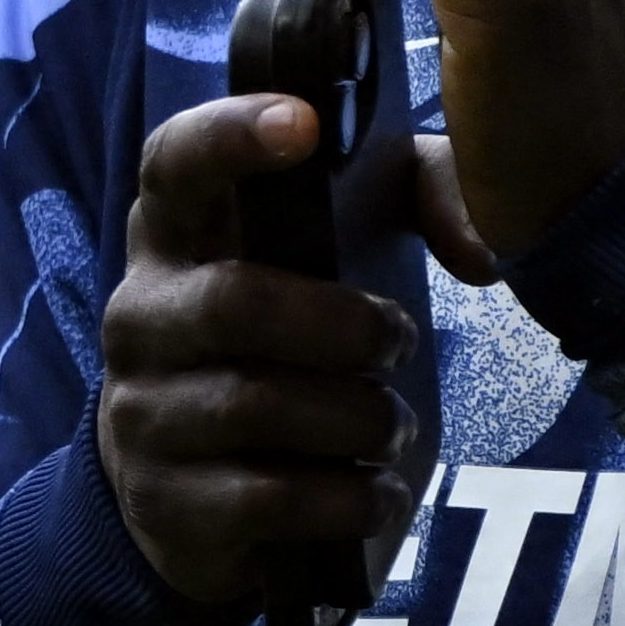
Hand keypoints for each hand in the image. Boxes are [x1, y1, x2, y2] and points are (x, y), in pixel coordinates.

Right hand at [90, 87, 423, 621]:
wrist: (194, 496)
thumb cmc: (285, 353)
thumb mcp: (340, 263)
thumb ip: (417, 205)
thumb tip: (485, 248)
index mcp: (176, 239)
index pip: (173, 164)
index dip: (228, 135)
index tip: (302, 124)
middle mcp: (139, 317)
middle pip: (234, 300)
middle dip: (346, 325)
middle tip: (399, 339)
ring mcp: (142, 413)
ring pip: (258, 405)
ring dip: (360, 418)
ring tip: (389, 426)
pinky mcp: (165, 501)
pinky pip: (270, 498)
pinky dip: (349, 497)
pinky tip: (371, 490)